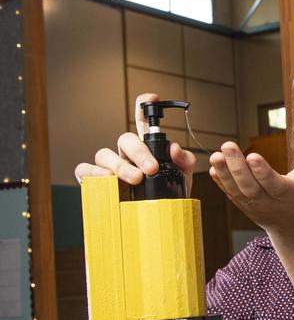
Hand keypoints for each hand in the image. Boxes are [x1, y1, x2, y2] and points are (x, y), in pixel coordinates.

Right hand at [73, 93, 195, 192]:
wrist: (159, 220)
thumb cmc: (168, 195)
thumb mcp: (183, 176)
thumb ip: (184, 160)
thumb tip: (174, 148)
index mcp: (146, 147)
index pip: (143, 122)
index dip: (144, 106)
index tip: (152, 98)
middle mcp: (126, 153)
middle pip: (125, 139)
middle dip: (139, 152)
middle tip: (151, 169)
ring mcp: (109, 166)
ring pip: (104, 154)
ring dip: (120, 165)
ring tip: (135, 179)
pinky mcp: (95, 180)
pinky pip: (84, 170)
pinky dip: (93, 173)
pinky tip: (107, 180)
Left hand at [208, 141, 293, 236]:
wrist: (293, 226)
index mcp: (289, 196)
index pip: (274, 185)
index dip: (263, 172)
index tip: (253, 156)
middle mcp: (269, 203)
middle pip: (251, 186)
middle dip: (237, 167)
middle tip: (228, 146)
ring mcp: (254, 207)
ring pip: (238, 191)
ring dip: (224, 173)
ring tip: (216, 156)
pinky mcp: (244, 206)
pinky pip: (231, 195)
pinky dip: (221, 182)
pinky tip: (213, 168)